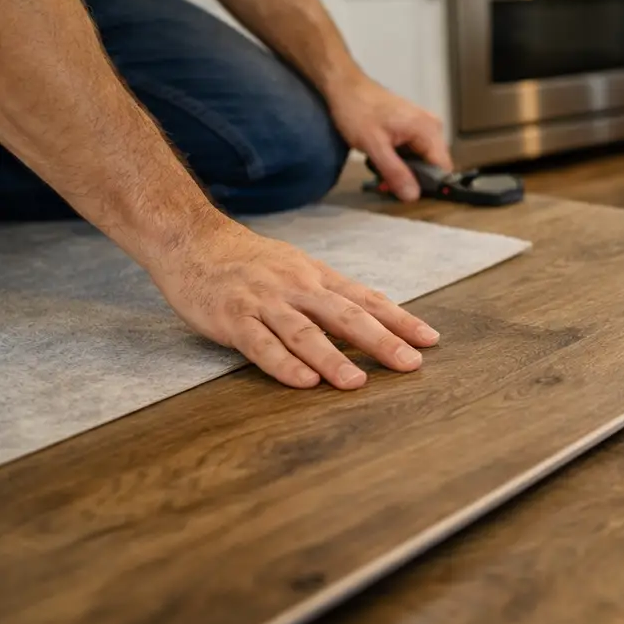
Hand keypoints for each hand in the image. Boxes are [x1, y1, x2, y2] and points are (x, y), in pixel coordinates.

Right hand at [150, 218, 439, 388]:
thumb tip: (378, 314)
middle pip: (346, 316)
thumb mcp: (299, 269)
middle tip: (411, 363)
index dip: (400, 320)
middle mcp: (297, 288)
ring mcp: (264, 303)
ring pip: (305, 333)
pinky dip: (284, 364)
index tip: (430, 339)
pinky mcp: (233, 319)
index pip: (367, 300)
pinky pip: (261, 345)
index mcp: (317, 277)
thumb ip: (333, 294)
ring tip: (358, 382)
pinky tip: (304, 381)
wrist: (193, 241)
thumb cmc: (250, 261)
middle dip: (381, 340)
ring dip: (333, 358)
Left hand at [326, 73, 450, 201]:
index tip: (408, 195)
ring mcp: (424, 125)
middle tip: (387, 183)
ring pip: (423, 159)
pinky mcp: (413, 126)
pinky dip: (401, 159)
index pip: (443, 167)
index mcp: (428, 129)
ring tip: (381, 169)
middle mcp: (432, 127)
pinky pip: (415, 150)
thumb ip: (395, 172)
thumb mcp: (374, 145)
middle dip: (413, 178)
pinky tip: (384, 159)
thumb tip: (413, 197)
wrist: (344, 86)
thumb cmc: (357, 111)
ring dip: (405, 170)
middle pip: (434, 165)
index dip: (430, 185)